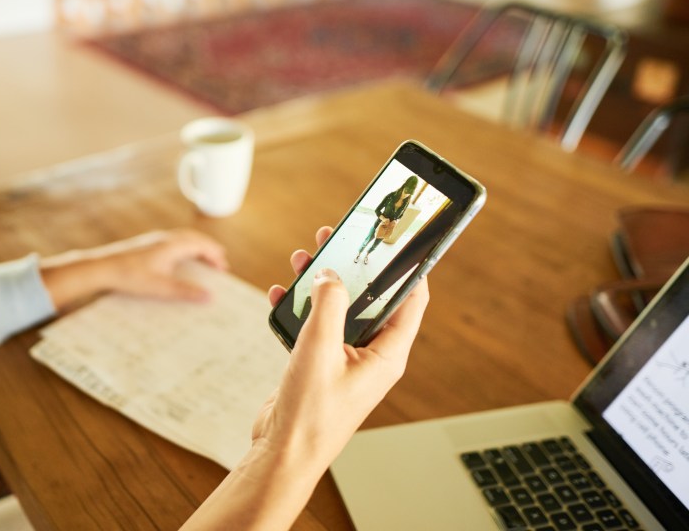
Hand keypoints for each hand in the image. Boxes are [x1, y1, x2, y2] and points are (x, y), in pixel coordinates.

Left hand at [39, 229, 227, 309]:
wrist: (102, 268)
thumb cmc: (130, 276)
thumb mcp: (161, 288)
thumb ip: (186, 292)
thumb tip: (209, 297)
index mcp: (172, 244)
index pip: (201, 245)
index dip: (215, 255)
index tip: (223, 268)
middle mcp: (165, 238)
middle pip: (194, 238)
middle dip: (208, 249)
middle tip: (219, 262)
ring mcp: (154, 240)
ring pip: (183, 239)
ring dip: (196, 247)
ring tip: (203, 260)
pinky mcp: (146, 245)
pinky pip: (172, 242)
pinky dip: (184, 248)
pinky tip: (179, 260)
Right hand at [260, 226, 427, 469]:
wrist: (283, 452)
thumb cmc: (311, 413)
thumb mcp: (320, 349)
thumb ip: (328, 305)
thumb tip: (329, 276)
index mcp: (387, 354)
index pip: (411, 300)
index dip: (408, 267)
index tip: (397, 240)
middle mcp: (371, 356)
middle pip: (370, 299)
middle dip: (353, 267)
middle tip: (337, 240)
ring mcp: (345, 360)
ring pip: (339, 310)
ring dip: (321, 284)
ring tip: (303, 259)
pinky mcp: (321, 365)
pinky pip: (316, 327)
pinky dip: (300, 309)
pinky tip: (281, 295)